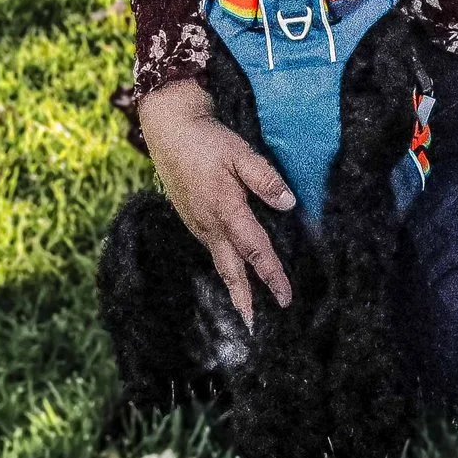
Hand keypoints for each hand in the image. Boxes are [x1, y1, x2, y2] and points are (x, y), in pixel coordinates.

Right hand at [136, 79, 296, 323]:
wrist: (168, 130)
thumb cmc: (208, 139)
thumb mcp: (241, 153)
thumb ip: (265, 179)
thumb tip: (288, 204)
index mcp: (225, 210)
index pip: (255, 250)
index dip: (271, 275)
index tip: (285, 298)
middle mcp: (209, 224)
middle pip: (230, 269)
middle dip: (243, 300)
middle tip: (253, 327)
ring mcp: (197, 223)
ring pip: (220, 261)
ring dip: (233, 286)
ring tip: (245, 308)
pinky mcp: (191, 218)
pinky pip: (211, 249)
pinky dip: (224, 266)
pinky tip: (231, 271)